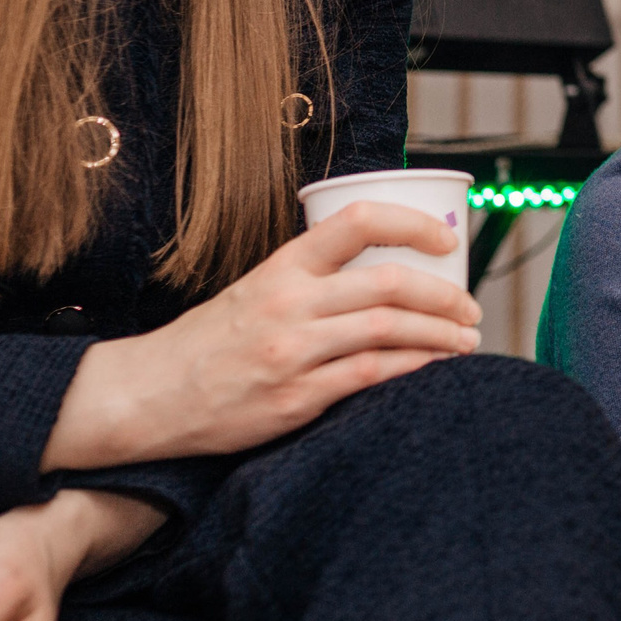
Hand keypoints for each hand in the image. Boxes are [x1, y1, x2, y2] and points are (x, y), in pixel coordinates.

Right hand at [42, 201, 481, 470]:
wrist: (149, 396)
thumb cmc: (210, 343)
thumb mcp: (256, 290)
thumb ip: (313, 279)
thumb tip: (387, 272)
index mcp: (283, 266)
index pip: (358, 222)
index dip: (414, 223)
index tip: (448, 238)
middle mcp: (290, 303)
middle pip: (391, 282)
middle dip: (445, 294)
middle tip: (471, 307)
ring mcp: (293, 351)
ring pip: (390, 331)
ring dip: (441, 336)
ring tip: (467, 342)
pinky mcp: (296, 398)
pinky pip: (371, 376)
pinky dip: (413, 370)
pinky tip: (435, 371)